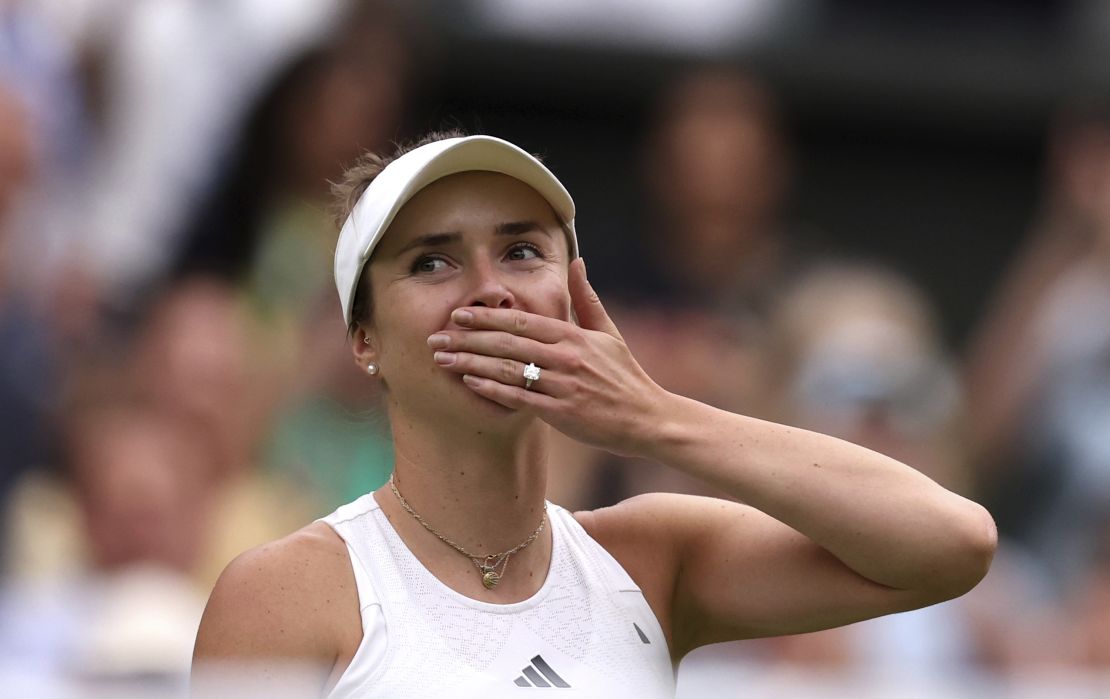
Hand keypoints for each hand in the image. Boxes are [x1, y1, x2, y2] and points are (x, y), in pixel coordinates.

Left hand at [427, 258, 668, 455]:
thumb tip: (578, 260)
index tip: (458, 314)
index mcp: (575, 335)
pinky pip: (521, 398)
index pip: (522, 321)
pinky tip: (470, 383)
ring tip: (442, 360)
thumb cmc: (625, 376)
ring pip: (510, 370)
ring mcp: (564, 385)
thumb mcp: (608, 332)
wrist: (648, 418)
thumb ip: (586, 298)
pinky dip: (493, 389)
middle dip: (468, 339)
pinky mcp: (563, 413)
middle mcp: (567, 357)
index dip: (487, 317)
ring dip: (471, 363)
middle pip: (508, 343)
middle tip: (436, 337)